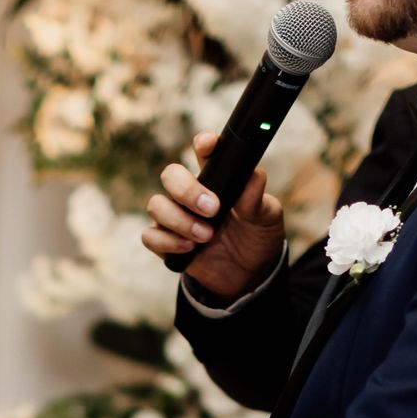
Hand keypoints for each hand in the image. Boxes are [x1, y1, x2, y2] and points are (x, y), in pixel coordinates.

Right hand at [141, 130, 285, 299]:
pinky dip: (167, 242)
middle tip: (212, 209)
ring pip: (156, 205)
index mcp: (217, 177)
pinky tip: (189, 248)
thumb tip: (254, 175)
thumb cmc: (257, 236)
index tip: (207, 145)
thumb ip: (256, 198)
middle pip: (171, 175)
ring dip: (179, 220)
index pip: (204, 152)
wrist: (250, 273)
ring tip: (206, 236)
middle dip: (187, 190)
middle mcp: (191, 193)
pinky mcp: (166, 242)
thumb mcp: (266, 217)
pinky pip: (150, 236)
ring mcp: (176, 216)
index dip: (203, 144)